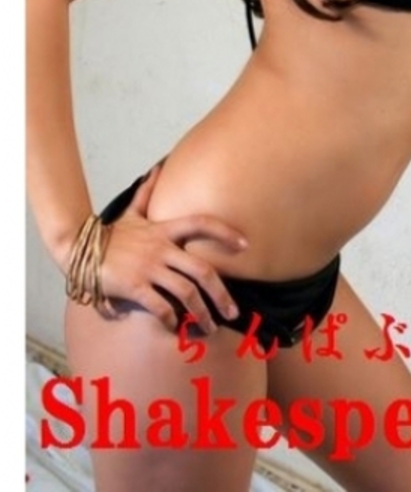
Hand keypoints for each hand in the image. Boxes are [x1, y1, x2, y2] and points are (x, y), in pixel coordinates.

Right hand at [98, 164, 246, 332]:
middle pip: (201, 270)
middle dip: (221, 293)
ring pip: (185, 292)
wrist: (78, 250)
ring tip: (210, 327)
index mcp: (164, 230)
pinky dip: (171, 320)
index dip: (225, 232)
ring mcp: (148, 268)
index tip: (245, 245)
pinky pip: (160, 306)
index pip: (201, 223)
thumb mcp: (131, 213)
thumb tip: (157, 168)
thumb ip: (147, 193)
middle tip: (232, 312)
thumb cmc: (111, 236)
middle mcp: (161, 249)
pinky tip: (176, 328)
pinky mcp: (134, 286)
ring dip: (201, 312)